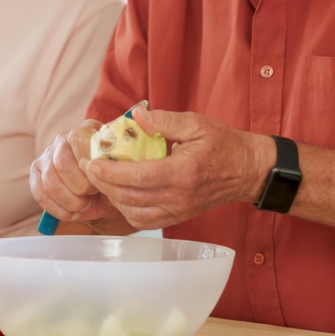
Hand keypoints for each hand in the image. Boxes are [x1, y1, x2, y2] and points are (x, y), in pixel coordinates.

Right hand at [30, 120, 130, 233]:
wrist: (102, 196)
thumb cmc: (111, 181)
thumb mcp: (118, 173)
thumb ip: (114, 167)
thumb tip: (107, 170)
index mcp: (87, 130)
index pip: (79, 140)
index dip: (89, 166)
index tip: (101, 181)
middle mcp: (65, 137)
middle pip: (62, 162)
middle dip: (78, 186)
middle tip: (92, 195)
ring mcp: (48, 153)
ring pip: (50, 180)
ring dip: (68, 200)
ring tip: (83, 206)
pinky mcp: (36, 171)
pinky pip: (39, 192)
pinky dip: (55, 208)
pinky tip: (70, 214)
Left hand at [84, 106, 269, 230]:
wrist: (246, 171)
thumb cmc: (222, 144)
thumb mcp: (196, 123)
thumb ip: (164, 120)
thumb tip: (136, 116)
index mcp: (184, 173)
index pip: (139, 177)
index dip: (111, 172)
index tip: (93, 162)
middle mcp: (179, 197)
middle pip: (131, 197)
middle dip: (104, 183)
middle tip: (88, 166)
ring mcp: (178, 211)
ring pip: (134, 213)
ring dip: (113, 197)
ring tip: (101, 178)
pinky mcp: (176, 218)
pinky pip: (144, 220)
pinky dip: (126, 208)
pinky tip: (118, 191)